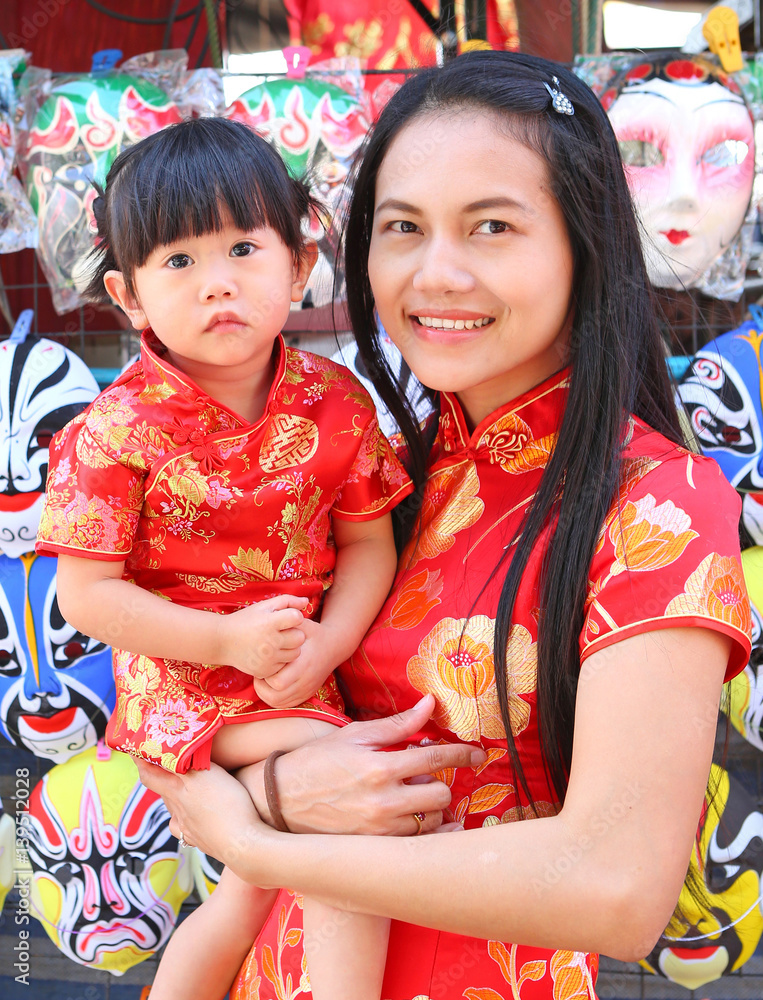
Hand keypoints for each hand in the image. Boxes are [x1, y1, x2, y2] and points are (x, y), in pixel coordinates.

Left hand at [136, 759, 273, 867]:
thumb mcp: (204, 773)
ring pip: (175, 811)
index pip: (150, 776)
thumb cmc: (226, 805)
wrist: (243, 844)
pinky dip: (187, 819)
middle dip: (161, 778)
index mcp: (176, 793)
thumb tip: (162, 749)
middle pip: (162, 793)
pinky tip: (195, 818)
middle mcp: (177, 812)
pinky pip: (188, 828)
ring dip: (175, 798)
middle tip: (164, 764)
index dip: (141, 763)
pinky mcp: (202, 841)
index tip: (135, 751)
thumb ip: (182, 762)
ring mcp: (189, 829)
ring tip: (184, 788)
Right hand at [220, 594, 306, 677]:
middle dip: (294, 633)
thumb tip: (306, 601)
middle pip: (300, 638)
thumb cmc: (245, 620)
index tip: (286, 618)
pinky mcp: (265, 671)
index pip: (297, 618)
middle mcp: (270, 643)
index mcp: (269, 623)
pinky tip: (270, 653)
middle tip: (283, 631)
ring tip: (277, 642)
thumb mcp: (263, 606)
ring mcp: (268, 659)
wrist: (222, 641)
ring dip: (290, 647)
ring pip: (295, 653)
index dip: (294, 616)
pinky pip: (284, 665)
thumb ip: (287, 601)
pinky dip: (280, 659)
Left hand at [253, 618, 335, 707]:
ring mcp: (307, 689)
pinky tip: (272, 686)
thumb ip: (287, 622)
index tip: (262, 665)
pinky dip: (275, 699)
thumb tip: (270, 618)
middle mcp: (306, 680)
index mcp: (303, 663)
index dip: (265, 676)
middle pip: (276, 696)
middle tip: (259, 674)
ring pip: (279, 703)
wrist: (334, 646)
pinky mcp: (307, 694)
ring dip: (266, 694)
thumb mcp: (302, 624)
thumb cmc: (313, 634)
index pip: (278, 682)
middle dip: (262, 688)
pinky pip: (286, 705)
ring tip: (264, 680)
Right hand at [269, 694, 485, 835]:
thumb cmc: (317, 761)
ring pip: (431, 822)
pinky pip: (417, 845)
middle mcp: (383, 802)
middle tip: (424, 777)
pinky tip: (420, 822)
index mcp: (380, 767)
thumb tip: (430, 703)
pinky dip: (425, 833)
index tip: (478, 753)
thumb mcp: (355, 735)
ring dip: (431, 808)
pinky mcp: (374, 848)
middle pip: (440, 795)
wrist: (280, 800)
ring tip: (413, 797)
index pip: (435, 760)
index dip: (462, 754)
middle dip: (440, 783)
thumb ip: (397, 724)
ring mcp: (380, 830)